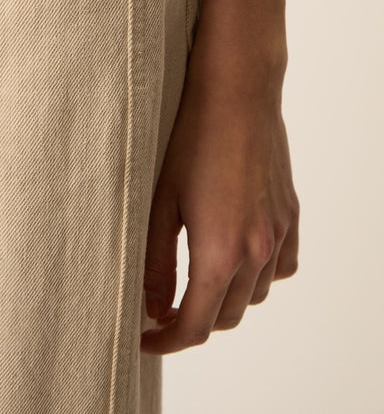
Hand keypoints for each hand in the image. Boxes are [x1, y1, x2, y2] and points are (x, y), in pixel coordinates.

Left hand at [140, 13, 299, 354]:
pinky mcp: (289, 214)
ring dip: (223, 299)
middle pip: (225, 316)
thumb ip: (155, 262)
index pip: (195, 326)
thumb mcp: (160, 202)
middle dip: (192, 321)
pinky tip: (235, 256)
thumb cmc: (191, 140)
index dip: (167, 341)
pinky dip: (258, 276)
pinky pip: (281, 267)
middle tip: (161, 307)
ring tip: (193, 281)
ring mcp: (278, 233)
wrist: (237, 94)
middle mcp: (256, 251)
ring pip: (253, 295)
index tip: (145, 337)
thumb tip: (151, 306)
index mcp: (219, 252)